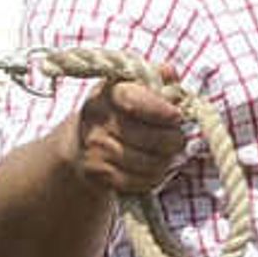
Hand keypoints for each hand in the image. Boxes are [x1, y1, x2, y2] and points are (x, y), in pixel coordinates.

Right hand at [69, 76, 190, 198]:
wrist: (80, 142)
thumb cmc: (118, 109)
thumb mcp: (133, 85)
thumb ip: (156, 77)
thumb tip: (170, 74)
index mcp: (108, 93)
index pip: (136, 101)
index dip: (161, 111)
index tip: (176, 116)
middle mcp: (98, 121)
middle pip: (151, 138)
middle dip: (174, 140)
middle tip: (177, 138)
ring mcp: (96, 150)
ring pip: (150, 163)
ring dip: (166, 160)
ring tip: (165, 153)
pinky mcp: (99, 175)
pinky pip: (140, 182)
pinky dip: (153, 177)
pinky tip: (153, 168)